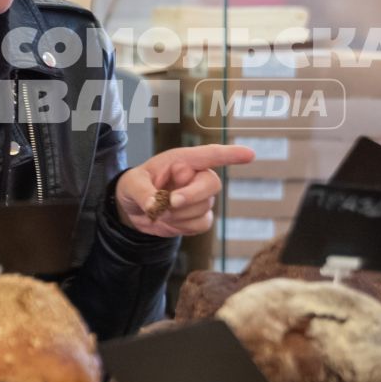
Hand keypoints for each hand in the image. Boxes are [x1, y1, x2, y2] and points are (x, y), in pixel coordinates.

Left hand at [113, 143, 256, 237]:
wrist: (133, 210)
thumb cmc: (134, 186)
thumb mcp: (131, 184)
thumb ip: (143, 192)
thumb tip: (155, 205)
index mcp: (181, 160)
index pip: (210, 155)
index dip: (230, 154)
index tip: (249, 154)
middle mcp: (195, 176)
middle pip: (211, 184)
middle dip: (192, 196)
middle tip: (170, 203)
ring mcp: (200, 197)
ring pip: (204, 208)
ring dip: (180, 214)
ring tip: (159, 211)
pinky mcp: (199, 216)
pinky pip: (202, 224)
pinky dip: (184, 227)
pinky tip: (170, 221)